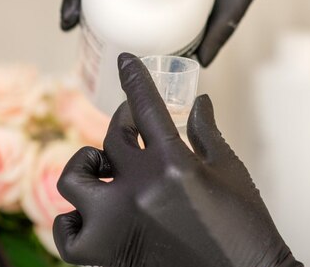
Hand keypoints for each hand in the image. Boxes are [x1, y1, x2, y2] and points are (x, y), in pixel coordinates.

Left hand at [53, 53, 301, 266]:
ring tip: (103, 171)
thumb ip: (207, 134)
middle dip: (122, 124)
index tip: (126, 61)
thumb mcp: (231, 175)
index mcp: (174, 164)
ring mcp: (115, 224)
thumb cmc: (244, 233)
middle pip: (111, 138)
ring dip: (86, 167)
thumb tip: (198, 102)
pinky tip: (90, 216)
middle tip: (131, 128)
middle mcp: (139, 190)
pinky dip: (73, 221)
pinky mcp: (103, 257)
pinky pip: (65, 230)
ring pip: (73, 178)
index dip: (135, 78)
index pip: (146, 106)